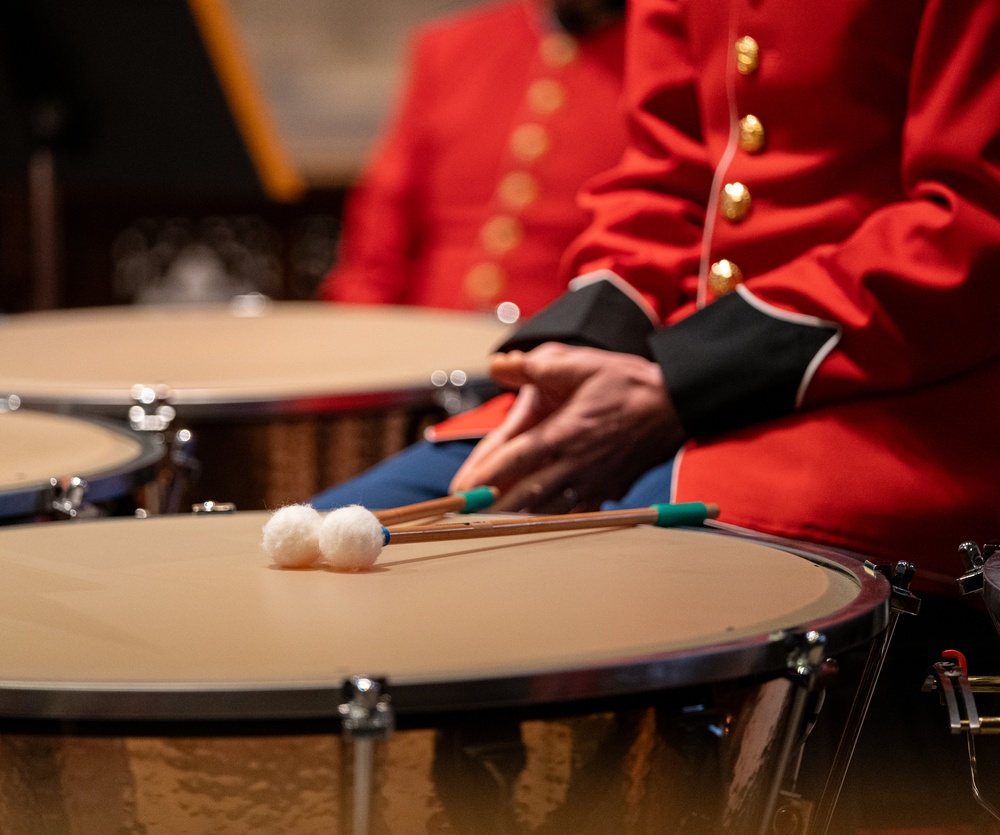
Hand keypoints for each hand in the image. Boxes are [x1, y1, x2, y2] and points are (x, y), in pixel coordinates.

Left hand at [450, 343, 685, 511]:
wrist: (675, 405)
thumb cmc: (625, 383)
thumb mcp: (580, 364)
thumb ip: (534, 366)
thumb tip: (497, 364)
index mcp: (563, 434)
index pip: (513, 461)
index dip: (483, 479)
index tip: (460, 491)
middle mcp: (575, 464)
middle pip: (524, 496)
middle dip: (492, 510)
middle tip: (465, 519)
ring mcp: (592, 482)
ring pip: (547, 512)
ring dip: (516, 521)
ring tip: (487, 529)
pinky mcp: (606, 491)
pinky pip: (572, 515)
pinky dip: (549, 524)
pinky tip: (531, 529)